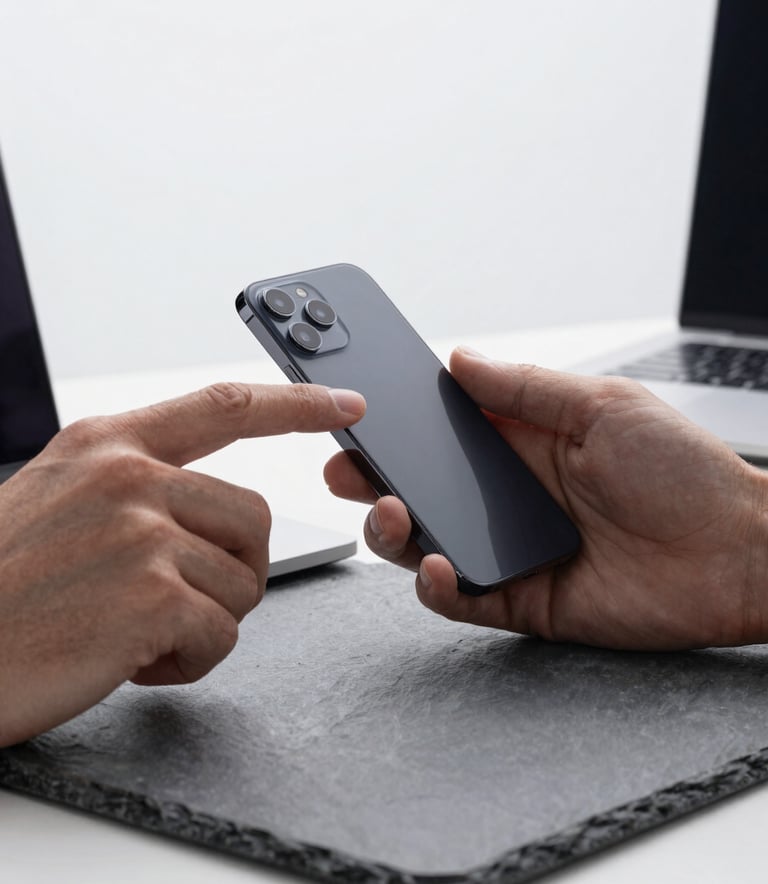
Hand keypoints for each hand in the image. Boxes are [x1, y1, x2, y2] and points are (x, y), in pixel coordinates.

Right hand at [0, 382, 364, 746]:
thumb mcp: (54, 499)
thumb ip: (133, 487)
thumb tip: (203, 510)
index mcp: (108, 445)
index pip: (226, 406)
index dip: (295, 404)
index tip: (345, 402)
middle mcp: (129, 477)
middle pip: (254, 518)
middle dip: (231, 570)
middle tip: (175, 600)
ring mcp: (141, 533)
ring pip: (245, 582)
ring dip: (205, 621)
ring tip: (137, 632)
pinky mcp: (150, 596)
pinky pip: (222, 636)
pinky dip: (189, 662)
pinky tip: (133, 661)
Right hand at [325, 348, 767, 650]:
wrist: (739, 555)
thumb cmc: (686, 473)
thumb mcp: (603, 407)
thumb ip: (525, 387)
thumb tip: (461, 359)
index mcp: (523, 445)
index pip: (443, 435)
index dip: (399, 427)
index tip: (360, 414)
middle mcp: (508, 498)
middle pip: (421, 491)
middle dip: (374, 480)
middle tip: (347, 468)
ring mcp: (511, 551)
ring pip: (427, 546)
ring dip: (393, 531)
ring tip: (391, 511)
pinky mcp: (523, 601)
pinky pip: (463, 600)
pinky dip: (438, 588)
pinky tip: (440, 566)